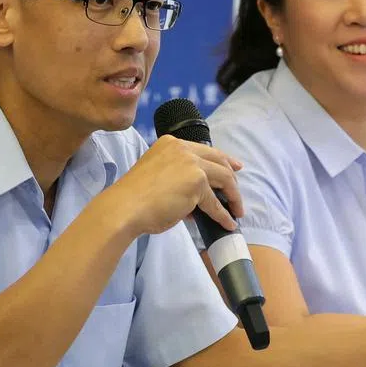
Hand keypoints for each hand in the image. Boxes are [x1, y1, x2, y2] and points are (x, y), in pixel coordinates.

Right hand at [103, 134, 243, 238]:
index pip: (204, 149)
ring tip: (236, 211)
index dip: (223, 158)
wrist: (126, 207)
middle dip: (233, 174)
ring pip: (224, 179)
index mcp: (171, 143)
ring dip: (233, 197)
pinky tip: (228, 223)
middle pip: (219, 160)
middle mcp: (183, 149)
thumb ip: (178, 177)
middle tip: (239, 187)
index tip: (234, 166)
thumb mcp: (159, 175)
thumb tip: (199, 194)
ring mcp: (192, 164)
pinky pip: (215, 203)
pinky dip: (223, 215)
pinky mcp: (198, 183)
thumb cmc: (135, 196)